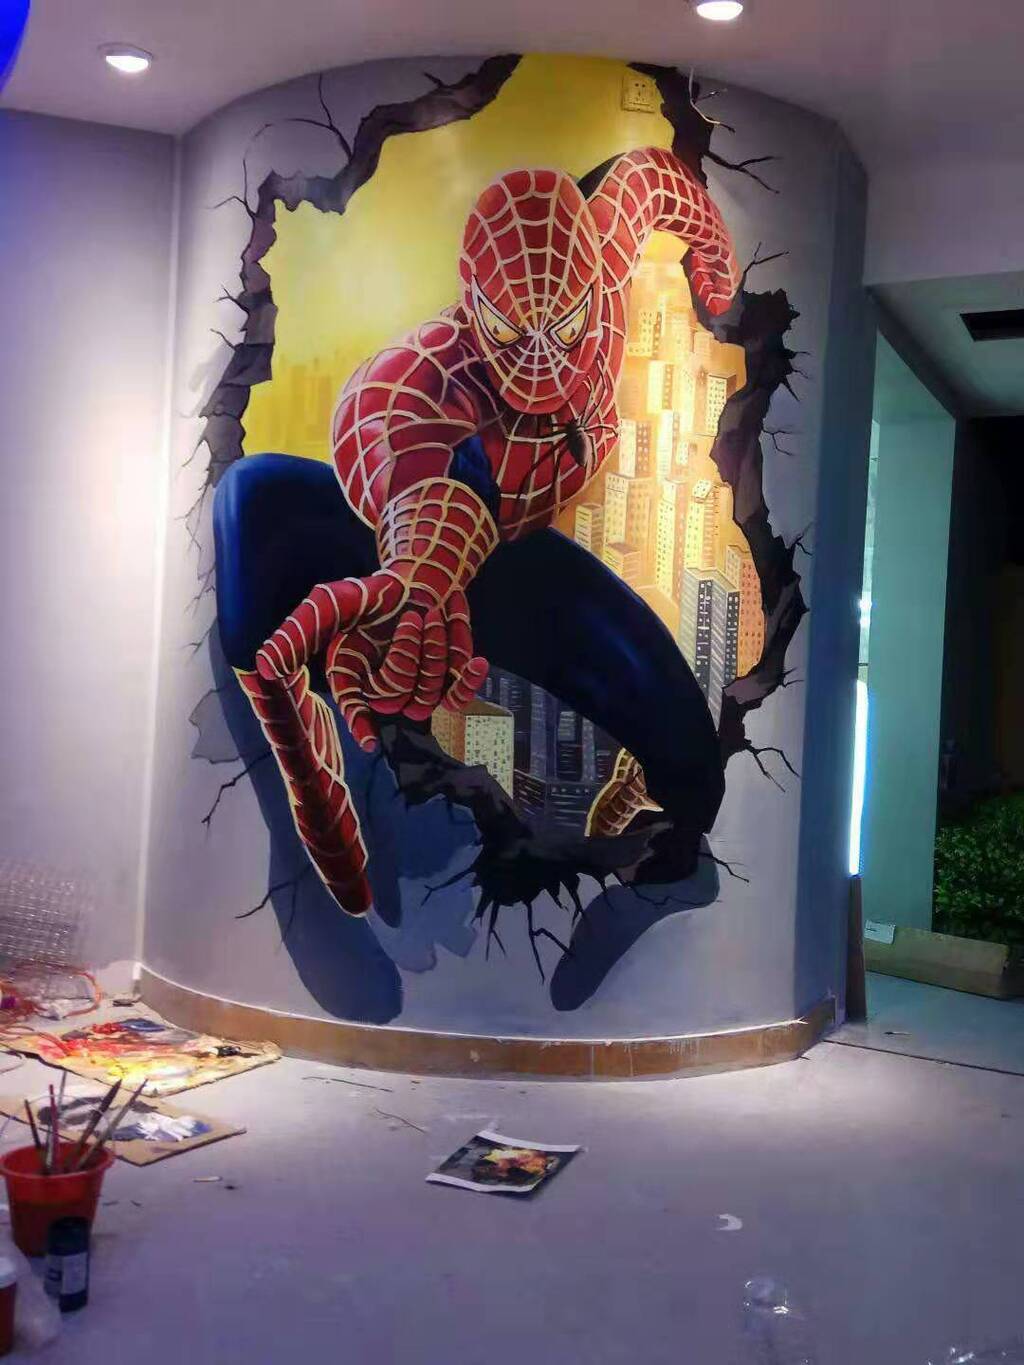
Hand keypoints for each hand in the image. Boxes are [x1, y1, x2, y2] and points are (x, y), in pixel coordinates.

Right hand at [256, 575, 487, 751]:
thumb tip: (261, 665)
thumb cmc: (370, 595)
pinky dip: (469, 680)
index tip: (368, 740)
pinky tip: (478, 663)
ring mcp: (415, 691)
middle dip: (411, 650)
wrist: (417, 580)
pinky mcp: (445, 685)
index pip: (353, 709)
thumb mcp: (330, 605)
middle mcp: (381, 692)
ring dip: (436, 648)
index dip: (360, 724)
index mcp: (351, 679)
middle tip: (415, 616)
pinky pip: (457, 696)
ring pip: (429, 690)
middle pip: (400, 691)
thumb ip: (298, 634)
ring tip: (430, 615)